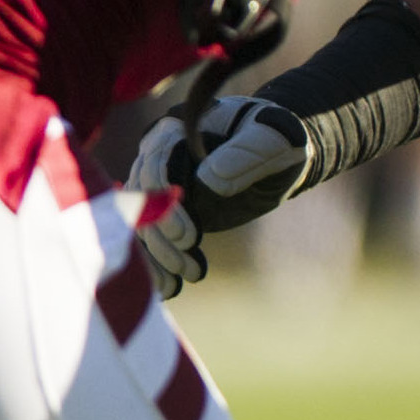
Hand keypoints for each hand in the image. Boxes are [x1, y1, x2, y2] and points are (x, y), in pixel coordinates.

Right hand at [128, 95, 313, 297]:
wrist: (279, 156)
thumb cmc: (277, 139)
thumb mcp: (275, 140)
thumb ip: (248, 151)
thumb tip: (208, 179)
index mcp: (176, 130)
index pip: (154, 169)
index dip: (165, 207)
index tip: (191, 237)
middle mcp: (158, 156)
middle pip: (140, 201)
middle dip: (161, 239)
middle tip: (190, 267)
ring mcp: (159, 185)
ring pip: (141, 223)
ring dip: (158, 256)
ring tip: (186, 280)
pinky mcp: (167, 210)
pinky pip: (151, 236)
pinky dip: (156, 263)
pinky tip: (169, 289)